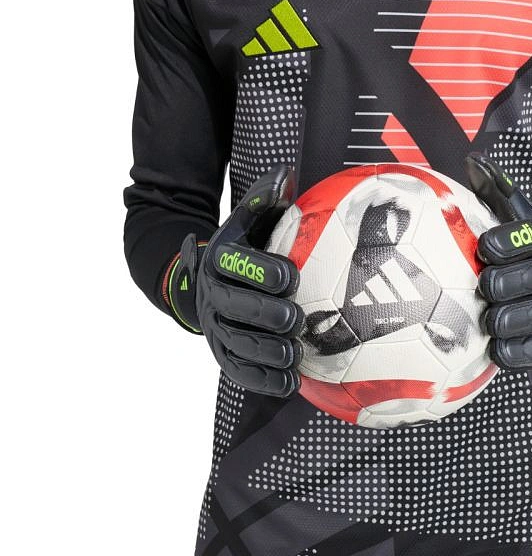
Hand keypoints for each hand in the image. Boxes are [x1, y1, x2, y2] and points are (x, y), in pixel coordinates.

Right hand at [168, 165, 304, 396]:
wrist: (213, 279)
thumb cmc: (248, 245)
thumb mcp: (252, 219)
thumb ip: (266, 199)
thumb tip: (286, 173)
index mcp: (221, 258)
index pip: (236, 265)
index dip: (261, 271)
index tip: (291, 275)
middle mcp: (213, 293)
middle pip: (234, 308)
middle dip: (264, 314)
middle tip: (294, 318)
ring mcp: (216, 326)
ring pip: (237, 343)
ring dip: (266, 352)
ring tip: (295, 354)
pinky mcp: (223, 353)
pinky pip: (239, 371)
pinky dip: (263, 379)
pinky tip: (290, 382)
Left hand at [465, 154, 531, 368]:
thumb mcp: (524, 216)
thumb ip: (499, 189)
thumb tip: (472, 160)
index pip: (518, 239)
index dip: (495, 244)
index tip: (483, 247)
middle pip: (513, 281)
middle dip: (490, 284)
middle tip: (481, 284)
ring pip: (517, 319)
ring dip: (494, 318)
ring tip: (485, 314)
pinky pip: (527, 352)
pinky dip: (506, 349)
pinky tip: (495, 342)